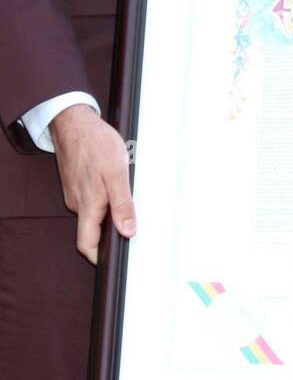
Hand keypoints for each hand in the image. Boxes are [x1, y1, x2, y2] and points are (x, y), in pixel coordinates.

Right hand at [50, 104, 135, 265]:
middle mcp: (78, 203)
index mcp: (88, 205)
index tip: (114, 258)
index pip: (86, 244)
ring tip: (124, 191)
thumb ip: (122, 204)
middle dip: (110, 228)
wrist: (74, 122)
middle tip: (131, 220)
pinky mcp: (76, 182)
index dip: (98, 256)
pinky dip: (103, 194)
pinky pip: (91, 197)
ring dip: (108, 207)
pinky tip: (113, 180)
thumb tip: (127, 231)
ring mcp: (75, 192)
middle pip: (92, 229)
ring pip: (93, 211)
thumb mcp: (117, 172)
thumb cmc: (95, 143)